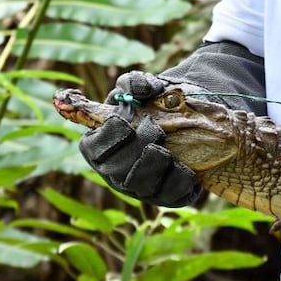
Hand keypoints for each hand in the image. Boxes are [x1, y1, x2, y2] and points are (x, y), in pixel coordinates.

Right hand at [78, 70, 202, 206]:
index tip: (124, 121)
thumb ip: (136, 83)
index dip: (106, 137)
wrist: (189, 120)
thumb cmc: (155, 105)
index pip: (92, 148)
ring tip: (166, 151)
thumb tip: (140, 91)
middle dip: (134, 150)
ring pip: (140, 187)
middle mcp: (116, 172)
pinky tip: (186, 169)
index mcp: (102, 145)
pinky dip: (177, 183)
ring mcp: (139, 188)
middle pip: (115, 171)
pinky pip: (168, 197)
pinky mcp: (165, 197)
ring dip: (154, 167)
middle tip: (154, 129)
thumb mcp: (143, 88)